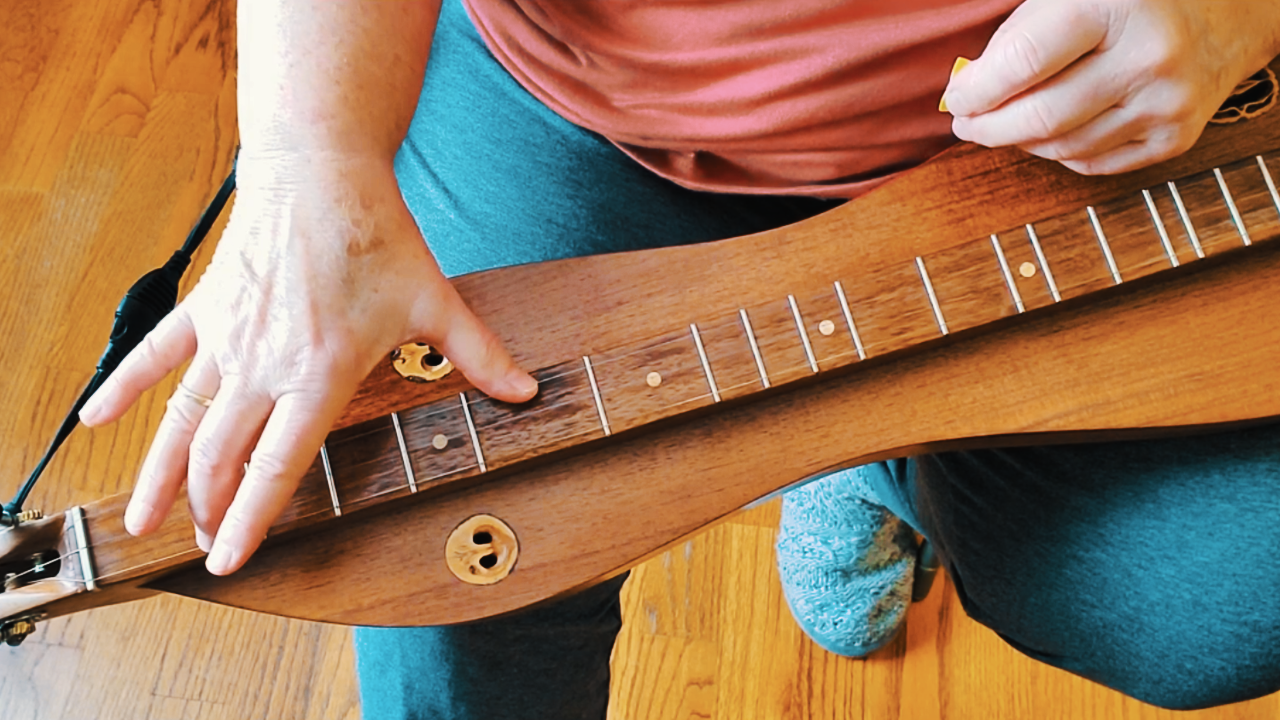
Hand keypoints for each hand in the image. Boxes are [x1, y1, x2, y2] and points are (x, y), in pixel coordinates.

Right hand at [79, 153, 537, 574]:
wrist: (320, 170)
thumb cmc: (375, 235)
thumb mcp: (435, 300)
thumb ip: (478, 354)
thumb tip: (526, 390)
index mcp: (318, 374)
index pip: (275, 466)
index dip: (250, 520)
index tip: (229, 559)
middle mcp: (264, 365)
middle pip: (221, 456)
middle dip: (209, 508)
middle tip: (203, 543)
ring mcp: (227, 338)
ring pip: (180, 421)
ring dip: (160, 475)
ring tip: (143, 519)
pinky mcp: (205, 309)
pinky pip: (152, 355)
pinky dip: (123, 387)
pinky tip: (93, 419)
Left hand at [943, 0, 1279, 173]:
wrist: (1231, 10)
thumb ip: (1019, 37)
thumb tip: (968, 90)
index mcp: (1116, 4)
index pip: (1023, 62)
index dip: (976, 89)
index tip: (956, 98)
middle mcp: (1148, 56)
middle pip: (1040, 117)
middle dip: (988, 127)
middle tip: (966, 124)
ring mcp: (1166, 102)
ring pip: (1062, 147)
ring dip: (1021, 141)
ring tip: (1004, 124)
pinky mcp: (1176, 136)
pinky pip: (1092, 162)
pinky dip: (1058, 152)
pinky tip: (1049, 132)